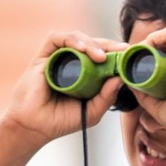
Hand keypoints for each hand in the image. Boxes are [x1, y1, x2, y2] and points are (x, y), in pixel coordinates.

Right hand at [3, 29, 127, 144]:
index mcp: (84, 73)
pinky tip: (83, 50)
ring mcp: (57, 57)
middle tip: (123, 50)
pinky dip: (72, 40)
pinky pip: (57, 38)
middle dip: (109, 45)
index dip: (116, 53)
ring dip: (92, 44)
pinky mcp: (43, 55)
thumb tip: (120, 78)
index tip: (130, 56)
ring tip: (102, 57)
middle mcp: (71, 62)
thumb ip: (107, 96)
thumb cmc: (60, 120)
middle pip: (93, 44)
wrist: (34, 127)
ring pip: (77, 38)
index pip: (102, 56)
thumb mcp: (92, 111)